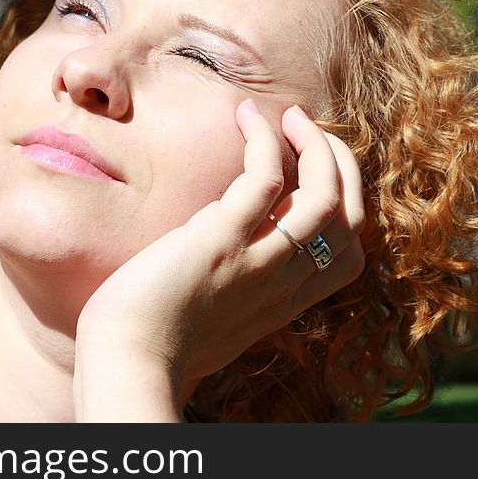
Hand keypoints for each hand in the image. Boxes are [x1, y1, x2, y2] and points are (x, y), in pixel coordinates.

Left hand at [74, 99, 364, 417]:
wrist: (127, 363)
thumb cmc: (159, 339)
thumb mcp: (222, 314)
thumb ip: (243, 284)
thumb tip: (237, 243)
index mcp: (286, 301)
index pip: (350, 252)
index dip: (346, 202)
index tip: (317, 170)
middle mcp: (284, 283)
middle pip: (350, 216)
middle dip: (342, 164)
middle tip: (309, 129)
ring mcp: (258, 263)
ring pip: (323, 195)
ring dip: (316, 145)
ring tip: (290, 116)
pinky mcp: (220, 241)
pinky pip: (264, 179)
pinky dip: (263, 139)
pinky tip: (245, 116)